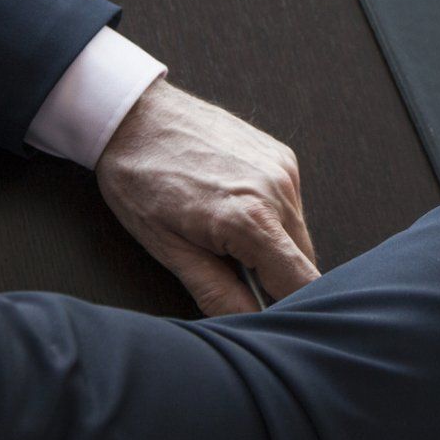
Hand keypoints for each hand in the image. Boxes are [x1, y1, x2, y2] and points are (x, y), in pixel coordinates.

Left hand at [97, 78, 319, 315]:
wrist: (134, 116)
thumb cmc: (140, 180)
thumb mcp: (167, 249)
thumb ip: (216, 293)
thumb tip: (248, 323)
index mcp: (249, 220)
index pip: (302, 283)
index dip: (291, 309)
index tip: (272, 317)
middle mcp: (276, 191)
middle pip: (305, 263)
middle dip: (278, 281)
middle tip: (234, 276)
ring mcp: (283, 170)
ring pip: (299, 235)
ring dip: (275, 249)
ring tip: (227, 238)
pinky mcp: (283, 156)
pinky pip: (291, 205)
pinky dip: (272, 219)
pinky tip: (235, 210)